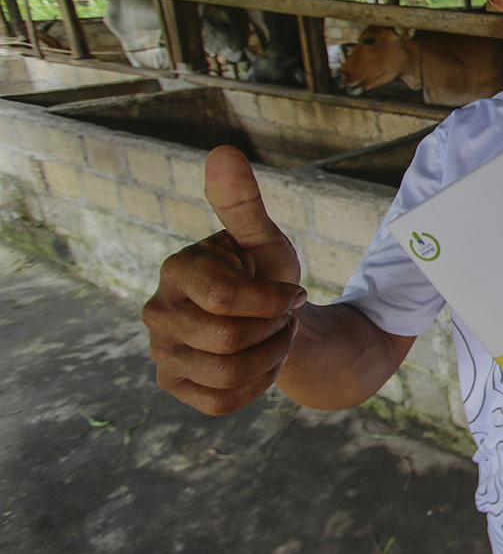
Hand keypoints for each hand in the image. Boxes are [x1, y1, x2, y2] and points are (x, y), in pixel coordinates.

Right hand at [142, 145, 305, 414]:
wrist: (267, 318)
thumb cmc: (265, 272)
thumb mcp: (264, 239)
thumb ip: (243, 202)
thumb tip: (223, 152)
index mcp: (176, 270)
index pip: (226, 298)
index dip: (273, 300)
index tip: (293, 293)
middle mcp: (156, 312)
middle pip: (228, 339)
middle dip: (273, 331)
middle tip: (283, 318)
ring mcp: (161, 352)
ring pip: (227, 374)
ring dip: (269, 358)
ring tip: (273, 338)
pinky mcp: (174, 386)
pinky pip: (221, 401)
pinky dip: (256, 385)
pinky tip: (261, 363)